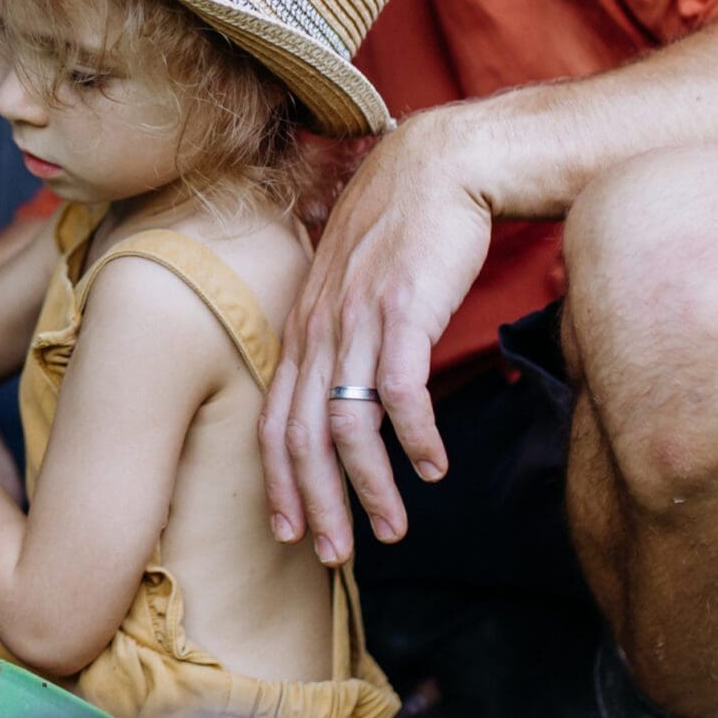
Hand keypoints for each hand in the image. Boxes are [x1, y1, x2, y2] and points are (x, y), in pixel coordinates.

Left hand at [260, 109, 494, 564]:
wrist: (442, 162)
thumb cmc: (405, 223)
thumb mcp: (356, 281)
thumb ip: (344, 330)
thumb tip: (349, 383)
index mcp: (306, 325)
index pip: (274, 418)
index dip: (278, 480)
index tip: (289, 531)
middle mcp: (322, 327)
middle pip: (301, 436)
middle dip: (316, 504)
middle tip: (334, 556)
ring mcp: (360, 319)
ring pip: (347, 427)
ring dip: (370, 487)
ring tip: (392, 528)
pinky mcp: (405, 310)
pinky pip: (400, 393)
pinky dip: (413, 439)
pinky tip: (432, 467)